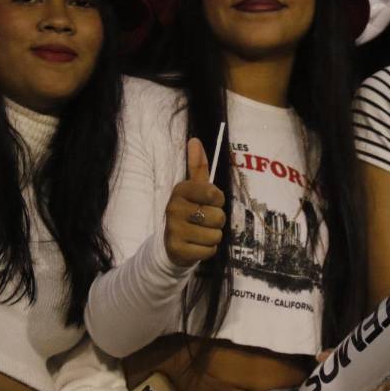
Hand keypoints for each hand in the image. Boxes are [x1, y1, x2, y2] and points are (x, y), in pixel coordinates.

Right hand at [164, 137, 225, 266]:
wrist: (171, 244)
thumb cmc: (189, 211)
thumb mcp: (193, 189)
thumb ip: (197, 166)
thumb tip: (195, 140)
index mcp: (180, 191)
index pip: (213, 193)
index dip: (218, 200)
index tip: (211, 202)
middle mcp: (174, 209)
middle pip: (218, 216)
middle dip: (217, 221)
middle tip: (204, 221)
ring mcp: (175, 230)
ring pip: (215, 235)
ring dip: (213, 236)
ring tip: (200, 233)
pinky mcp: (178, 249)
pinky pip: (209, 250)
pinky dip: (208, 250)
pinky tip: (197, 245)